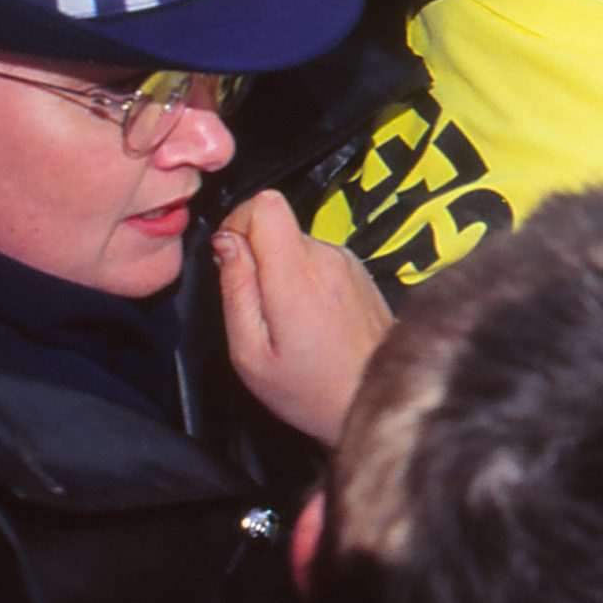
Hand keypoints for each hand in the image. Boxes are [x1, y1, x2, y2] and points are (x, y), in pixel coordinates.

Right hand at [214, 192, 394, 443]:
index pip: (265, 203)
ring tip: (287, 321)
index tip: (232, 260)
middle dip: (256, 256)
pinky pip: (316, 257)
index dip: (238, 222)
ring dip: (280, 272)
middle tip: (259, 309)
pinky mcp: (358, 271)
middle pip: (277, 223)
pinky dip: (302, 279)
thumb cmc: (311, 390)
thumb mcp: (250, 353)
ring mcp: (347, 262)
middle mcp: (328, 257)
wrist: (377, 399)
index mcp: (298, 274)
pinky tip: (308, 319)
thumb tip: (225, 242)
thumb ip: (235, 289)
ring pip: (294, 242)